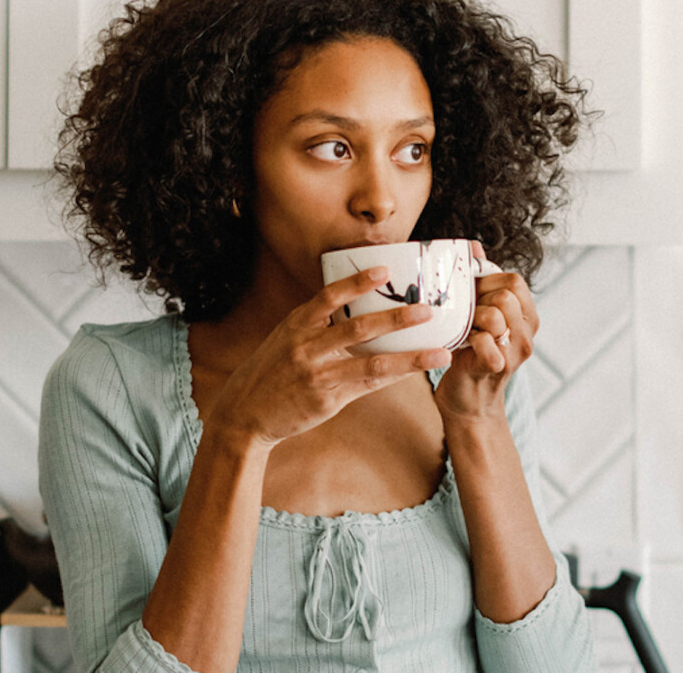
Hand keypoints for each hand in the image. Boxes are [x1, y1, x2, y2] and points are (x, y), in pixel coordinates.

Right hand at [207, 267, 451, 448]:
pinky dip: (393, 377)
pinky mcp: (325, 399)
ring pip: (371, 362)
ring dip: (408, 356)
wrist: (244, 412)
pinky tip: (415, 372)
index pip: (329, 295)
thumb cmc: (271, 371)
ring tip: (438, 351)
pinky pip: (366, 386)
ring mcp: (317, 374)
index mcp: (296, 324)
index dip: (358, 281)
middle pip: (358, 327)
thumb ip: (316, 325)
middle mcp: (306, 346)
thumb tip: (352, 307)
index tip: (385, 270)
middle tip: (426, 310)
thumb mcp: (285, 339)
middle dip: (396, 318)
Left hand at [434, 242, 538, 422]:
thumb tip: (472, 246)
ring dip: (471, 320)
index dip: (487, 281)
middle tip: (464, 317)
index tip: (470, 296)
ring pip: (495, 314)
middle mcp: (527, 333)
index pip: (515, 280)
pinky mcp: (498, 367)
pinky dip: (469, 340)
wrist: (466, 403)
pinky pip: (485, 341)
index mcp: (525, 316)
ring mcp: (516, 352)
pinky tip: (461, 347)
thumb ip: (480, 283)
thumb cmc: (468, 353)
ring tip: (463, 332)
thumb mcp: (476, 315)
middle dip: (477, 300)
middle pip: (505, 294)